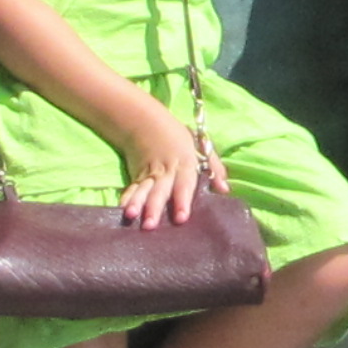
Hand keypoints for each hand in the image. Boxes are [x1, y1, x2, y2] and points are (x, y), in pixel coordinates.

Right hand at [117, 97, 223, 228]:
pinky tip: (123, 211)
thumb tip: (224, 190)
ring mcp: (149, 172)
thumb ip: (214, 168)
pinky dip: (127, 198)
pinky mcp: (136, 175)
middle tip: (150, 225)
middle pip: (160, 190)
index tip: (181, 218)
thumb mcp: (200, 146)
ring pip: (143, 189)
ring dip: (137, 204)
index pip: (184, 184)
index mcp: (185, 163)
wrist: (146, 122)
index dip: (182, 200)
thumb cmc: (178, 137)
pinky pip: (132, 188)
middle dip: (154, 208)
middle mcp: (165, 170)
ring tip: (131, 216)